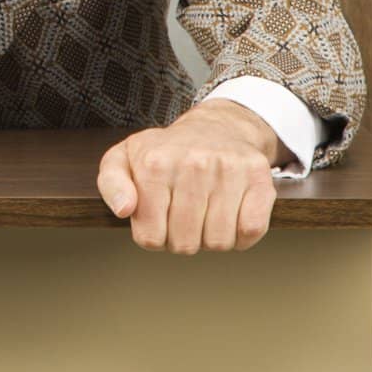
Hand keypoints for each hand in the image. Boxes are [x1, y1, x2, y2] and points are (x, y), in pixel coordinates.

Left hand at [95, 99, 280, 253]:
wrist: (215, 128)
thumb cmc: (166, 151)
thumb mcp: (124, 159)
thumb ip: (111, 183)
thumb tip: (124, 209)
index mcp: (155, 162)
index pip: (150, 238)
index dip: (153, 236)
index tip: (158, 216)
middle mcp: (193, 163)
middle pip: (185, 244)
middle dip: (182, 238)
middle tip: (182, 213)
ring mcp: (229, 169)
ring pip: (219, 242)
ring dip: (211, 237)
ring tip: (205, 211)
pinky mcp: (259, 178)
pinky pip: (251, 231)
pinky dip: (241, 234)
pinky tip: (229, 214)